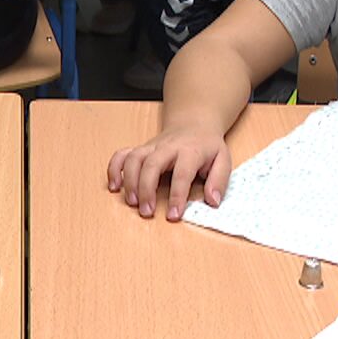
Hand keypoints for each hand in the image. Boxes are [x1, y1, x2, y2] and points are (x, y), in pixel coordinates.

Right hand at [106, 120, 231, 220]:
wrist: (194, 123)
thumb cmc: (207, 145)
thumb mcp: (223, 159)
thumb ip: (219, 180)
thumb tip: (212, 201)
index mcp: (190, 151)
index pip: (181, 174)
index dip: (176, 196)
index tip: (173, 215)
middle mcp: (167, 147)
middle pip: (151, 164)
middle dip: (146, 189)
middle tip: (147, 212)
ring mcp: (151, 147)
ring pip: (134, 159)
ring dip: (129, 181)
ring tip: (132, 203)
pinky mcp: (141, 149)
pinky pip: (122, 155)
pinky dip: (114, 169)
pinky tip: (114, 186)